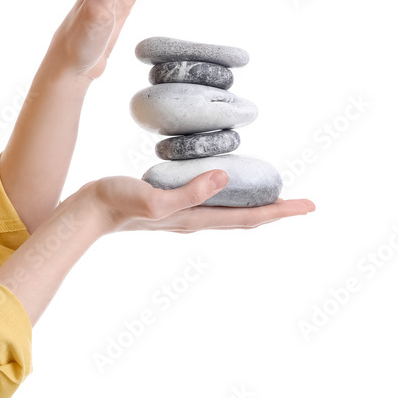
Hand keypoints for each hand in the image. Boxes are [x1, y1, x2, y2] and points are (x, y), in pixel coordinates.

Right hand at [78, 170, 316, 235]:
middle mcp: (194, 219)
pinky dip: (226, 197)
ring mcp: (181, 214)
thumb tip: (226, 177)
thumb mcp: (154, 197)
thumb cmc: (118, 203)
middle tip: (301, 203)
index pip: (249, 218)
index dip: (280, 212)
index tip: (309, 206)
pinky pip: (208, 202)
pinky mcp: (168, 203)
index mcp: (196, 218)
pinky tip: (220, 185)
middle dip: (275, 211)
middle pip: (245, 218)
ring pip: (228, 213)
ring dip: (252, 206)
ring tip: (270, 196)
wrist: (89, 211)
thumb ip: (190, 192)